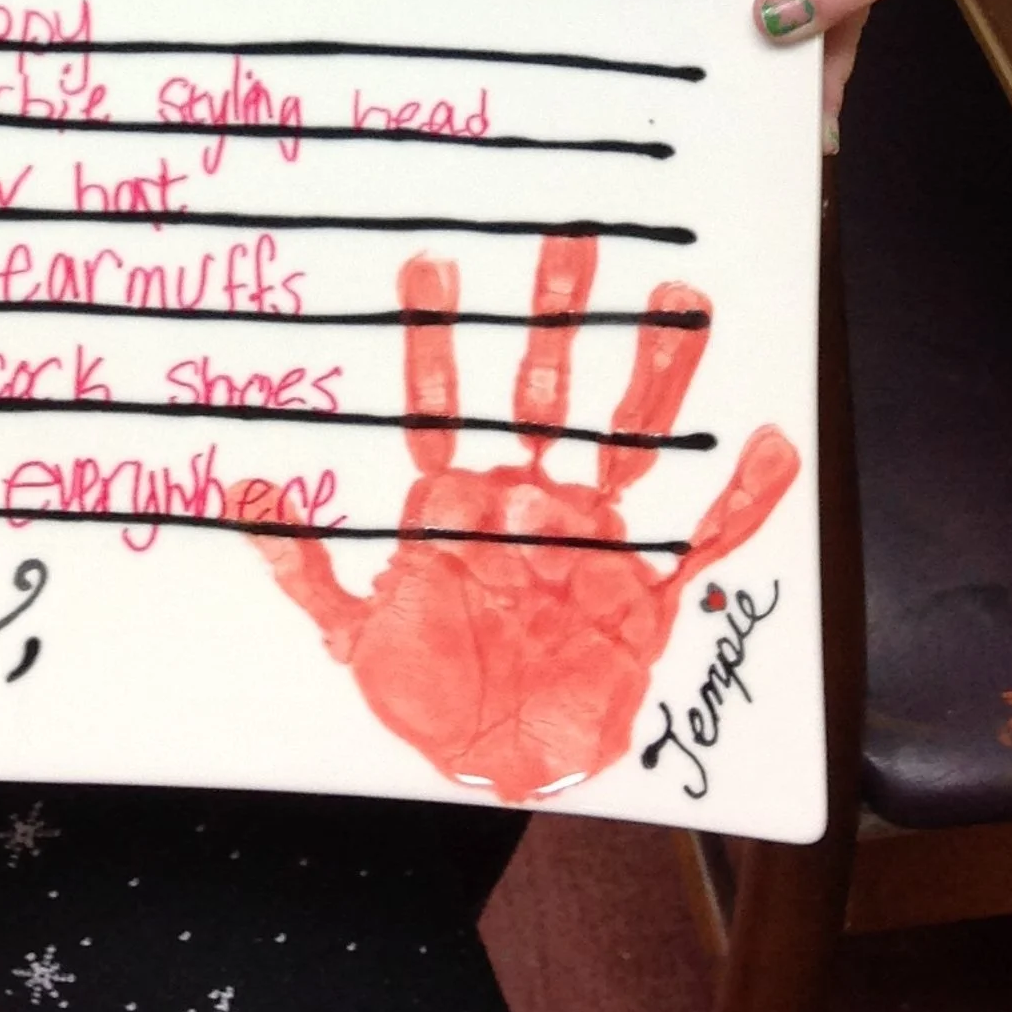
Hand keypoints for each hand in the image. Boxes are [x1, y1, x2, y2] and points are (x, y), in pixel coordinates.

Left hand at [233, 234, 798, 803]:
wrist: (501, 770)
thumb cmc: (429, 700)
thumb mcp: (352, 639)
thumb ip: (305, 570)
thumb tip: (241, 495)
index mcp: (459, 507)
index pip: (442, 409)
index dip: (433, 343)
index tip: (427, 270)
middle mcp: (529, 504)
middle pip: (544, 393)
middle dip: (554, 319)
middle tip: (564, 240)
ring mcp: (590, 539)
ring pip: (626, 438)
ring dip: (653, 373)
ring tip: (677, 298)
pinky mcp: (643, 593)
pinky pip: (700, 538)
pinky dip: (739, 498)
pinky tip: (770, 444)